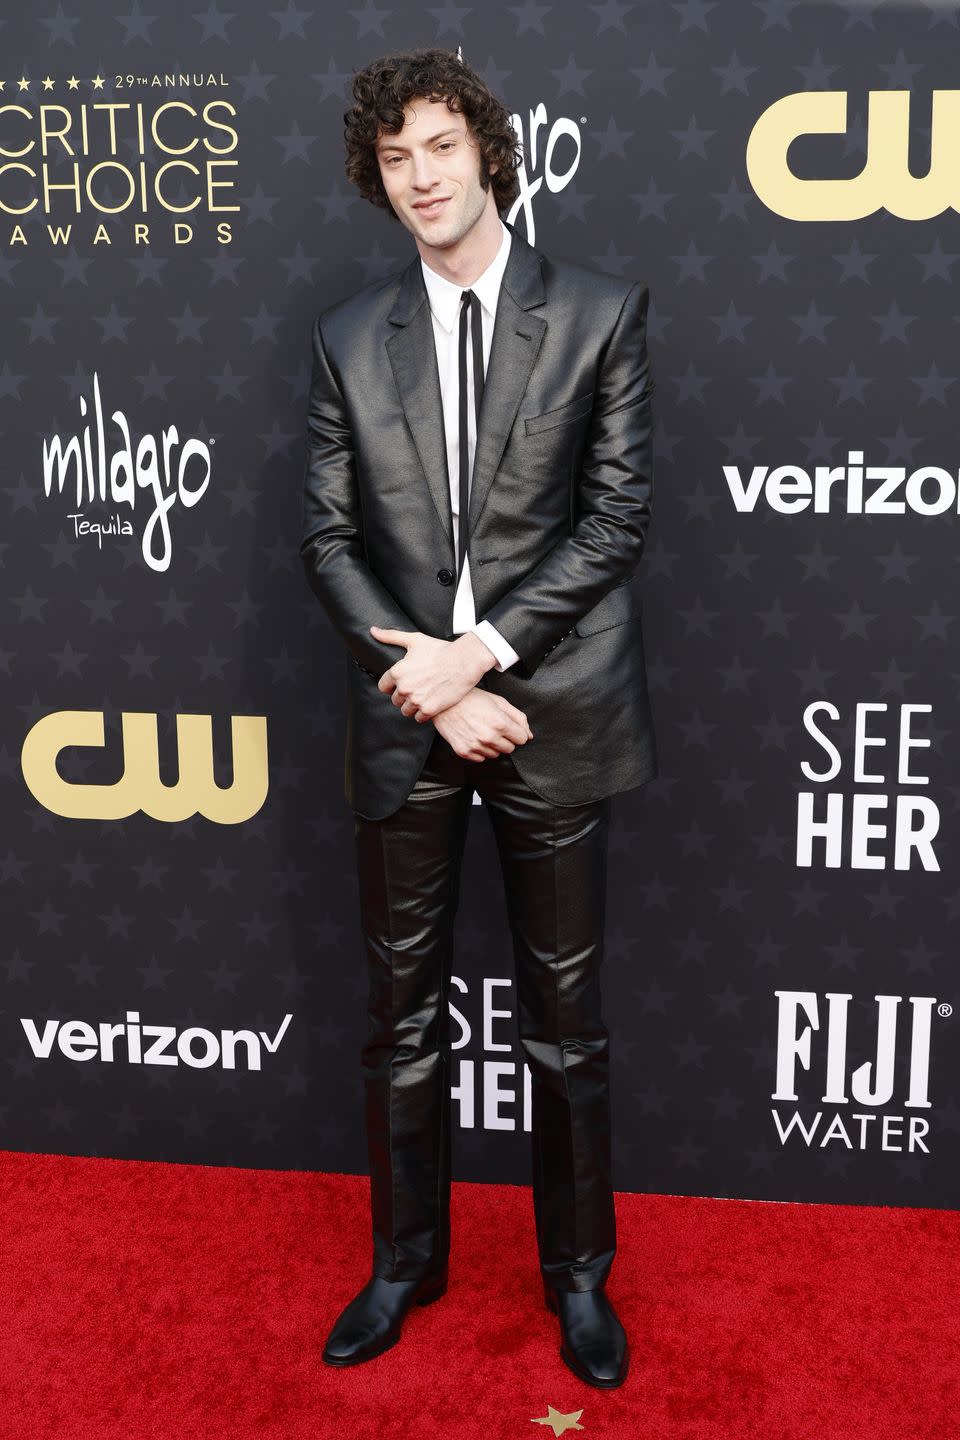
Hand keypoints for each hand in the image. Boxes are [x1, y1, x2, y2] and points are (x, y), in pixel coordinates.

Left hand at [371, 626, 494, 720]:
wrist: (464, 661)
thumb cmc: (440, 650)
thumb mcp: (414, 640)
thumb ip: (391, 636)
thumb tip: (373, 631)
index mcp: (397, 672)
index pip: (383, 687)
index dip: (392, 685)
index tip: (402, 683)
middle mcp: (404, 688)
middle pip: (395, 700)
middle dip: (404, 695)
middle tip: (417, 687)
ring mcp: (416, 700)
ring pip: (406, 711)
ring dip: (412, 705)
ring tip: (424, 695)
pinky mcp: (429, 709)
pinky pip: (419, 718)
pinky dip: (423, 713)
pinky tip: (431, 702)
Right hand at [432, 689, 532, 761]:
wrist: (444, 704)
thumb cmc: (472, 699)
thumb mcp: (499, 702)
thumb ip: (518, 718)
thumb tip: (529, 735)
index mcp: (500, 723)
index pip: (522, 739)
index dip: (517, 732)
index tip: (509, 727)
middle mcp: (489, 737)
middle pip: (510, 749)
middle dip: (506, 739)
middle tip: (494, 727)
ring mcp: (476, 746)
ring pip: (496, 755)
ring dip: (493, 745)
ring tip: (482, 730)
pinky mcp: (464, 752)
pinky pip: (481, 758)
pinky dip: (480, 750)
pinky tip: (474, 737)